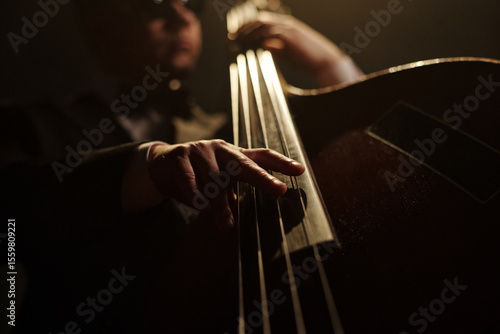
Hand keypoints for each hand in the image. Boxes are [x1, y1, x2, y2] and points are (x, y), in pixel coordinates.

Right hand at [147, 139, 304, 230]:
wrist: (161, 166)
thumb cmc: (198, 177)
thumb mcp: (218, 183)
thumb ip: (234, 195)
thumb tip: (250, 217)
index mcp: (234, 154)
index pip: (261, 155)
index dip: (281, 162)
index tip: (300, 171)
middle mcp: (220, 149)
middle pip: (244, 164)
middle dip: (263, 177)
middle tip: (279, 190)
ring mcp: (200, 150)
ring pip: (215, 179)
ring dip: (220, 204)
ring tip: (225, 224)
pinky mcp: (180, 156)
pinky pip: (190, 178)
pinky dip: (196, 194)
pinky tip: (202, 207)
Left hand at [233, 12, 362, 86]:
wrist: (324, 61)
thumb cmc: (308, 59)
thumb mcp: (289, 53)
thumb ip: (277, 48)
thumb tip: (264, 44)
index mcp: (287, 26)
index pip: (262, 21)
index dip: (247, 28)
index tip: (236, 37)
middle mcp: (286, 23)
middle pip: (259, 20)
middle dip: (243, 29)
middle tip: (231, 38)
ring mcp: (288, 28)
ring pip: (261, 24)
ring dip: (246, 32)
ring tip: (236, 41)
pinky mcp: (289, 35)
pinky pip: (267, 32)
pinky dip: (255, 37)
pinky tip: (247, 44)